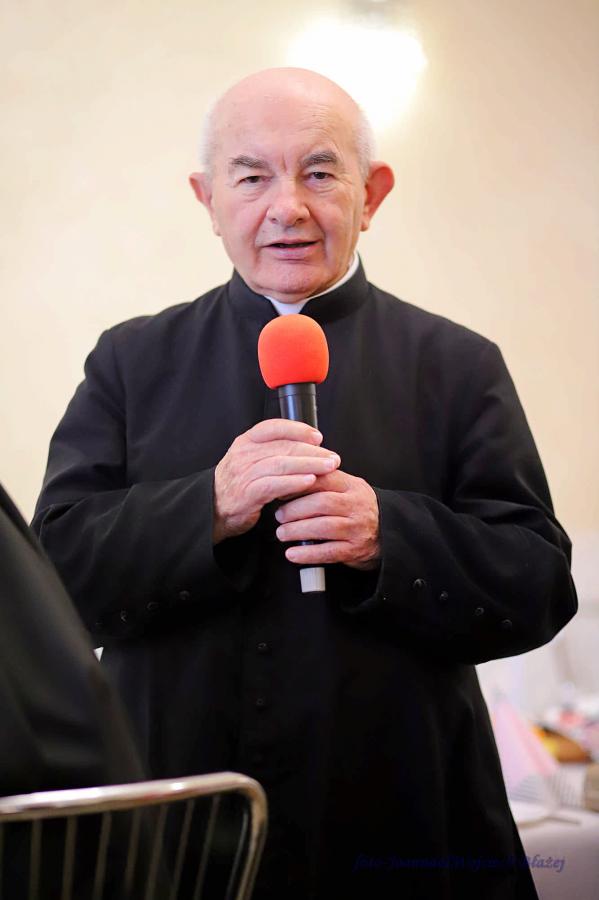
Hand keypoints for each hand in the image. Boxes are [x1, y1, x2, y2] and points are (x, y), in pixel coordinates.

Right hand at [213, 419, 340, 542]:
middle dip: (312, 451)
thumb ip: (274, 451)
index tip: (318, 436)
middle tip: (332, 457)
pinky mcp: (247, 493)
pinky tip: (310, 481)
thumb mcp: (252, 460)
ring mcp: (244, 473)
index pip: (273, 427)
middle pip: (283, 446)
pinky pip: (275, 485)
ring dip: (309, 464)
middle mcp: (244, 454)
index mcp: (246, 442)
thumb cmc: (239, 484)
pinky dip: (294, 482)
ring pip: (281, 464)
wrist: (214, 508)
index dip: (298, 429)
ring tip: (328, 468)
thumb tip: (309, 447)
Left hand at [274, 469, 380, 569]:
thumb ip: (323, 482)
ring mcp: (357, 528)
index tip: (281, 491)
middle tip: (279, 515)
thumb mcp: (346, 488)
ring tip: (282, 533)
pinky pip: (328, 552)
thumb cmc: (356, 508)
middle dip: (295, 510)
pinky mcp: (355, 550)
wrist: (387, 533)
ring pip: (324, 527)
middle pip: (322, 503)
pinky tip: (292, 554)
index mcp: (352, 486)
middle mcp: (356, 505)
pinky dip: (307, 554)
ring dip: (297, 531)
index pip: (323, 479)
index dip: (299, 485)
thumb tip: (287, 479)